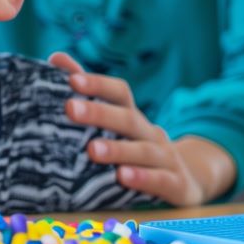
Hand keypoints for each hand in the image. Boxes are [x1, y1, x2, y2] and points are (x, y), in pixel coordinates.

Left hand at [49, 52, 206, 205]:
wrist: (186, 181)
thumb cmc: (134, 147)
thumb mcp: (116, 124)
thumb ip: (87, 93)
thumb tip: (56, 57)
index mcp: (132, 116)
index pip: (119, 93)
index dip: (98, 84)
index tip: (71, 80)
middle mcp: (150, 133)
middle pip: (128, 119)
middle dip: (99, 113)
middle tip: (70, 108)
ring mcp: (166, 158)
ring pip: (143, 151)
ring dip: (118, 149)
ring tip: (92, 150)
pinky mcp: (178, 185)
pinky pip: (161, 181)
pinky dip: (143, 178)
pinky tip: (123, 177)